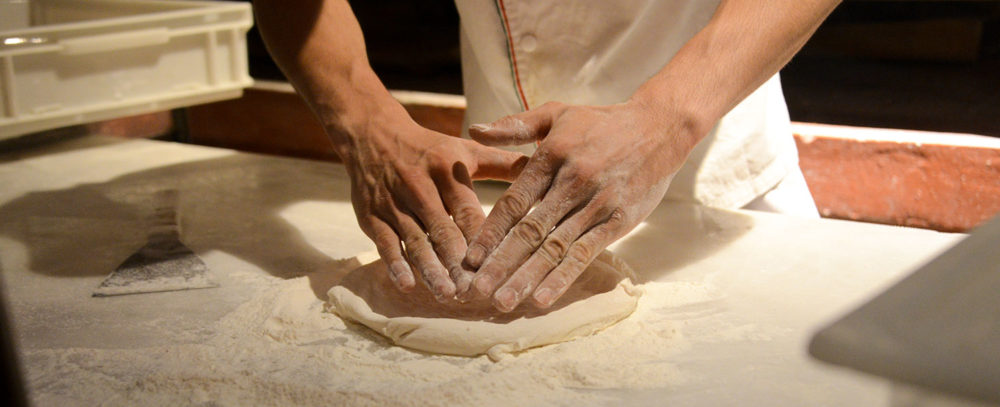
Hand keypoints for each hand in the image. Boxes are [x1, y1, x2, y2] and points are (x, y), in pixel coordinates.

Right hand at [343, 118, 526, 300]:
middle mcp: (418, 186)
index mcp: (446, 170)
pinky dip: (395, 265)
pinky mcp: (371, 216)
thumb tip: (545, 173)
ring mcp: (393, 203)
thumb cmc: (431, 149)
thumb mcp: (466, 150)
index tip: (499, 265)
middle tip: (475, 291)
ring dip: (431, 269)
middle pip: (442, 230)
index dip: (482, 239)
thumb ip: (504, 164)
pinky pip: (385, 243)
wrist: (372, 135)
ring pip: (415, 240)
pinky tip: (408, 285)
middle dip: (458, 262)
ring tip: (448, 294)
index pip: (467, 210)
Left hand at [460, 100, 698, 310]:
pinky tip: (544, 298)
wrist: (659, 128)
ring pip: (555, 247)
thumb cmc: (601, 122)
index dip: (490, 232)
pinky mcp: (619, 221)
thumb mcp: (556, 114)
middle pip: (530, 230)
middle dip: (501, 263)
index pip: (514, 201)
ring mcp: (597, 204)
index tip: (470, 258)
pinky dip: (563, 277)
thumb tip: (474, 131)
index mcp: (552, 157)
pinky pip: (586, 253)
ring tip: (503, 301)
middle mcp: (573, 182)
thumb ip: (514, 126)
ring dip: (527, 277)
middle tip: (476, 289)